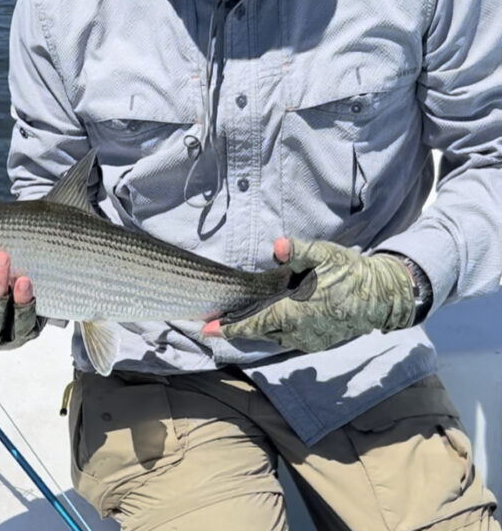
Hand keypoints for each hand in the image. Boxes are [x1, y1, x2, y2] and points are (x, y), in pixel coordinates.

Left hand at [202, 237, 415, 351]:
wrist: (382, 296)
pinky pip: (288, 339)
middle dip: (239, 327)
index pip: (252, 325)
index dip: (228, 329)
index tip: (207, 330)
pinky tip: (274, 318)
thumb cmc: (350, 273)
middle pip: (259, 332)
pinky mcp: (317, 342)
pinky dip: (277, 330)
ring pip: (273, 337)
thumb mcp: (325, 255)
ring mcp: (308, 340)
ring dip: (259, 328)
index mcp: (292, 313)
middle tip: (220, 319)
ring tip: (244, 317)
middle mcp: (296, 332)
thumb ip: (299, 251)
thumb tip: (280, 245)